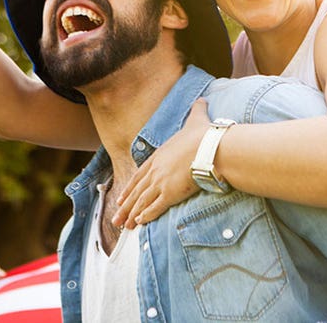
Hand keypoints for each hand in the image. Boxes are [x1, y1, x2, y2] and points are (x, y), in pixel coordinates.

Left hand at [113, 99, 210, 228]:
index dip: (130, 187)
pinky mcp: (170, 194)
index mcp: (159, 155)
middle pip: (137, 191)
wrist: (210, 148)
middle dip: (126, 205)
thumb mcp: (197, 119)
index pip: (140, 174)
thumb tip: (202, 99)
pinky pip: (155, 208)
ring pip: (142, 201)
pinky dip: (146, 216)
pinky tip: (140, 223)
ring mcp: (162, 182)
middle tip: (116, 218)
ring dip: (132, 215)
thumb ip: (197, 110)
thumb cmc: (204, 136)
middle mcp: (156, 170)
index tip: (122, 196)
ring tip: (124, 226)